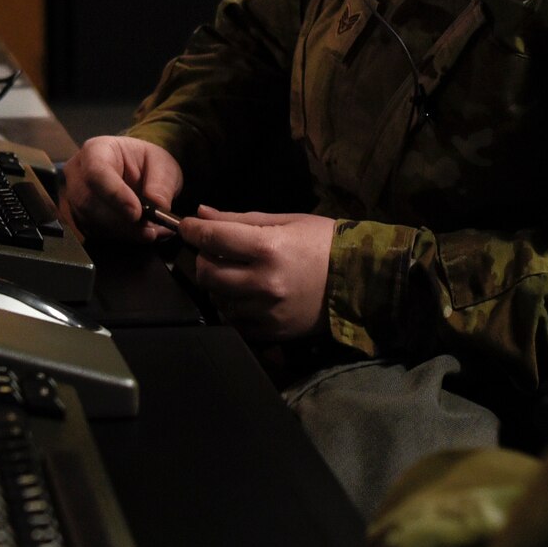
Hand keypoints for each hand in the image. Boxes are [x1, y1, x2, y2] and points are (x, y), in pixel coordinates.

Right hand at [60, 136, 183, 243]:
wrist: (138, 173)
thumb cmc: (146, 162)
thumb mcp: (162, 164)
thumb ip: (161, 184)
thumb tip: (157, 207)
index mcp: (95, 150)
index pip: (96, 172)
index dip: (115, 194)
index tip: (136, 212)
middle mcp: (78, 173)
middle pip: (89, 202)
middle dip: (121, 220)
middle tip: (149, 229)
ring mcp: (75, 198)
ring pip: (92, 222)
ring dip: (124, 232)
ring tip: (151, 231)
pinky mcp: (80, 219)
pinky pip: (96, 234)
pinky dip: (121, 237)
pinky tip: (141, 234)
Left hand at [180, 206, 333, 340]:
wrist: (361, 282)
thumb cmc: (323, 243)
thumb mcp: (286, 221)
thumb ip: (240, 220)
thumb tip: (202, 214)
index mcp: (268, 248)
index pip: (212, 238)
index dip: (192, 229)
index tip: (186, 225)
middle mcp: (263, 282)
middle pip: (207, 272)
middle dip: (203, 257)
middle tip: (215, 250)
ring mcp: (266, 311)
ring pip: (217, 298)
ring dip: (217, 283)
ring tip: (234, 271)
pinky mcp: (270, 332)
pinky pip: (234, 320)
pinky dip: (233, 305)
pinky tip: (246, 293)